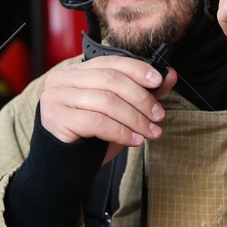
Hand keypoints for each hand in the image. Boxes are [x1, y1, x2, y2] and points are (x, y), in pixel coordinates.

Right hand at [40, 55, 177, 159]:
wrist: (66, 164)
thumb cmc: (90, 136)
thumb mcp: (119, 111)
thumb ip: (141, 92)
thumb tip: (169, 75)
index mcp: (77, 71)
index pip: (110, 62)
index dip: (136, 69)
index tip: (158, 81)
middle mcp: (62, 79)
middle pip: (110, 80)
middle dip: (140, 98)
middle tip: (159, 115)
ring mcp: (56, 97)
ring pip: (106, 101)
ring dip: (135, 118)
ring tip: (151, 132)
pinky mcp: (56, 118)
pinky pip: (97, 122)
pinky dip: (121, 132)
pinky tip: (135, 140)